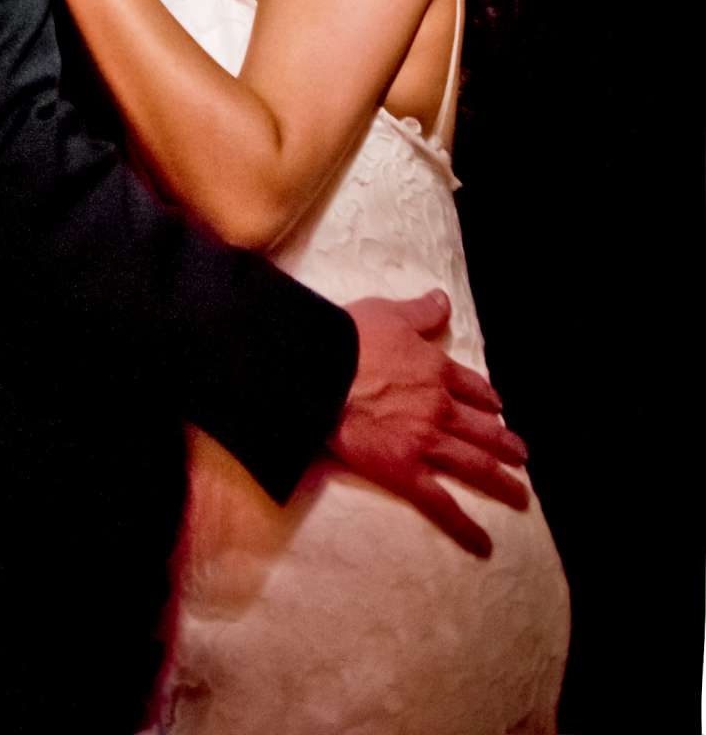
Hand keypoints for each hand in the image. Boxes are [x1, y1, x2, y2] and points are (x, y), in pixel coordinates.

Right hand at [331, 290, 530, 556]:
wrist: (320, 370)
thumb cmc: (350, 338)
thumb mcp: (390, 313)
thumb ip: (421, 312)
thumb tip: (443, 298)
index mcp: (437, 371)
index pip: (473, 388)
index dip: (488, 400)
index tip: (497, 409)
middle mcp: (441, 408)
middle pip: (484, 430)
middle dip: (506, 444)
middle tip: (522, 457)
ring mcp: (426, 443)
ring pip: (475, 466)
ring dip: (503, 482)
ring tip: (521, 496)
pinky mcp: (405, 471)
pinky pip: (442, 503)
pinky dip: (465, 526)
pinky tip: (484, 544)